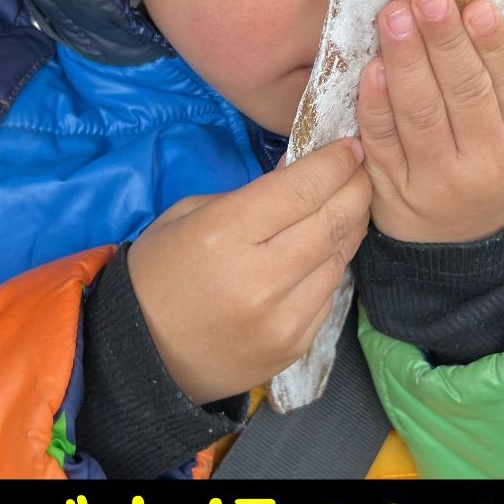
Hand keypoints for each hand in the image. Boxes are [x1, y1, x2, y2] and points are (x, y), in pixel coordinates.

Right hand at [126, 138, 371, 405]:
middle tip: (362, 170)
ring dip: (350, 226)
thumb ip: (253, 193)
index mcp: (224, 234)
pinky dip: (332, 266)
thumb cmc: (159, 273)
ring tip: (348, 205)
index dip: (336, 162)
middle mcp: (260, 278)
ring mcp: (282, 318)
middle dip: (357, 187)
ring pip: (340, 257)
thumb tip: (305, 166)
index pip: (303, 188)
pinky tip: (324, 251)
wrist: (141, 356)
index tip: (351, 147)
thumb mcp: (191, 215)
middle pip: (333, 220)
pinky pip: (329, 293)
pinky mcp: (295, 345)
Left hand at [356, 0, 503, 242]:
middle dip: (444, 40)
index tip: (477, 5)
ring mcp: (437, 179)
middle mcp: (484, 162)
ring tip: (395, 16)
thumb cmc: (485, 168)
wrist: (459, 247)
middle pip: (464, 94)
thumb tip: (498, 14)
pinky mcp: (394, 190)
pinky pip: (383, 141)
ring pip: (421, 114)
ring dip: (406, 60)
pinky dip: (375, 104)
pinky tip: (371, 69)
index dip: (494, 44)